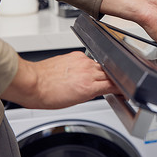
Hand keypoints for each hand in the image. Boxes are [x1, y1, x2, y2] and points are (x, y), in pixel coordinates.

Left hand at [1, 52, 119, 108]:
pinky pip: (90, 59)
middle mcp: (88, 72)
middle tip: (112, 84)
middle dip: (113, 79)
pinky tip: (84, 71)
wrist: (32, 83)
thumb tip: (100, 90)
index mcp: (89, 87)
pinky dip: (90, 65)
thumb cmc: (48, 96)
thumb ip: (92, 93)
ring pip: (101, 66)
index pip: (114, 85)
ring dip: (101, 72)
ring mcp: (83, 62)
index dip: (121, 88)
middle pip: (110, 74)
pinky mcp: (76, 55)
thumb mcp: (75, 101)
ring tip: (93, 79)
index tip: (123, 90)